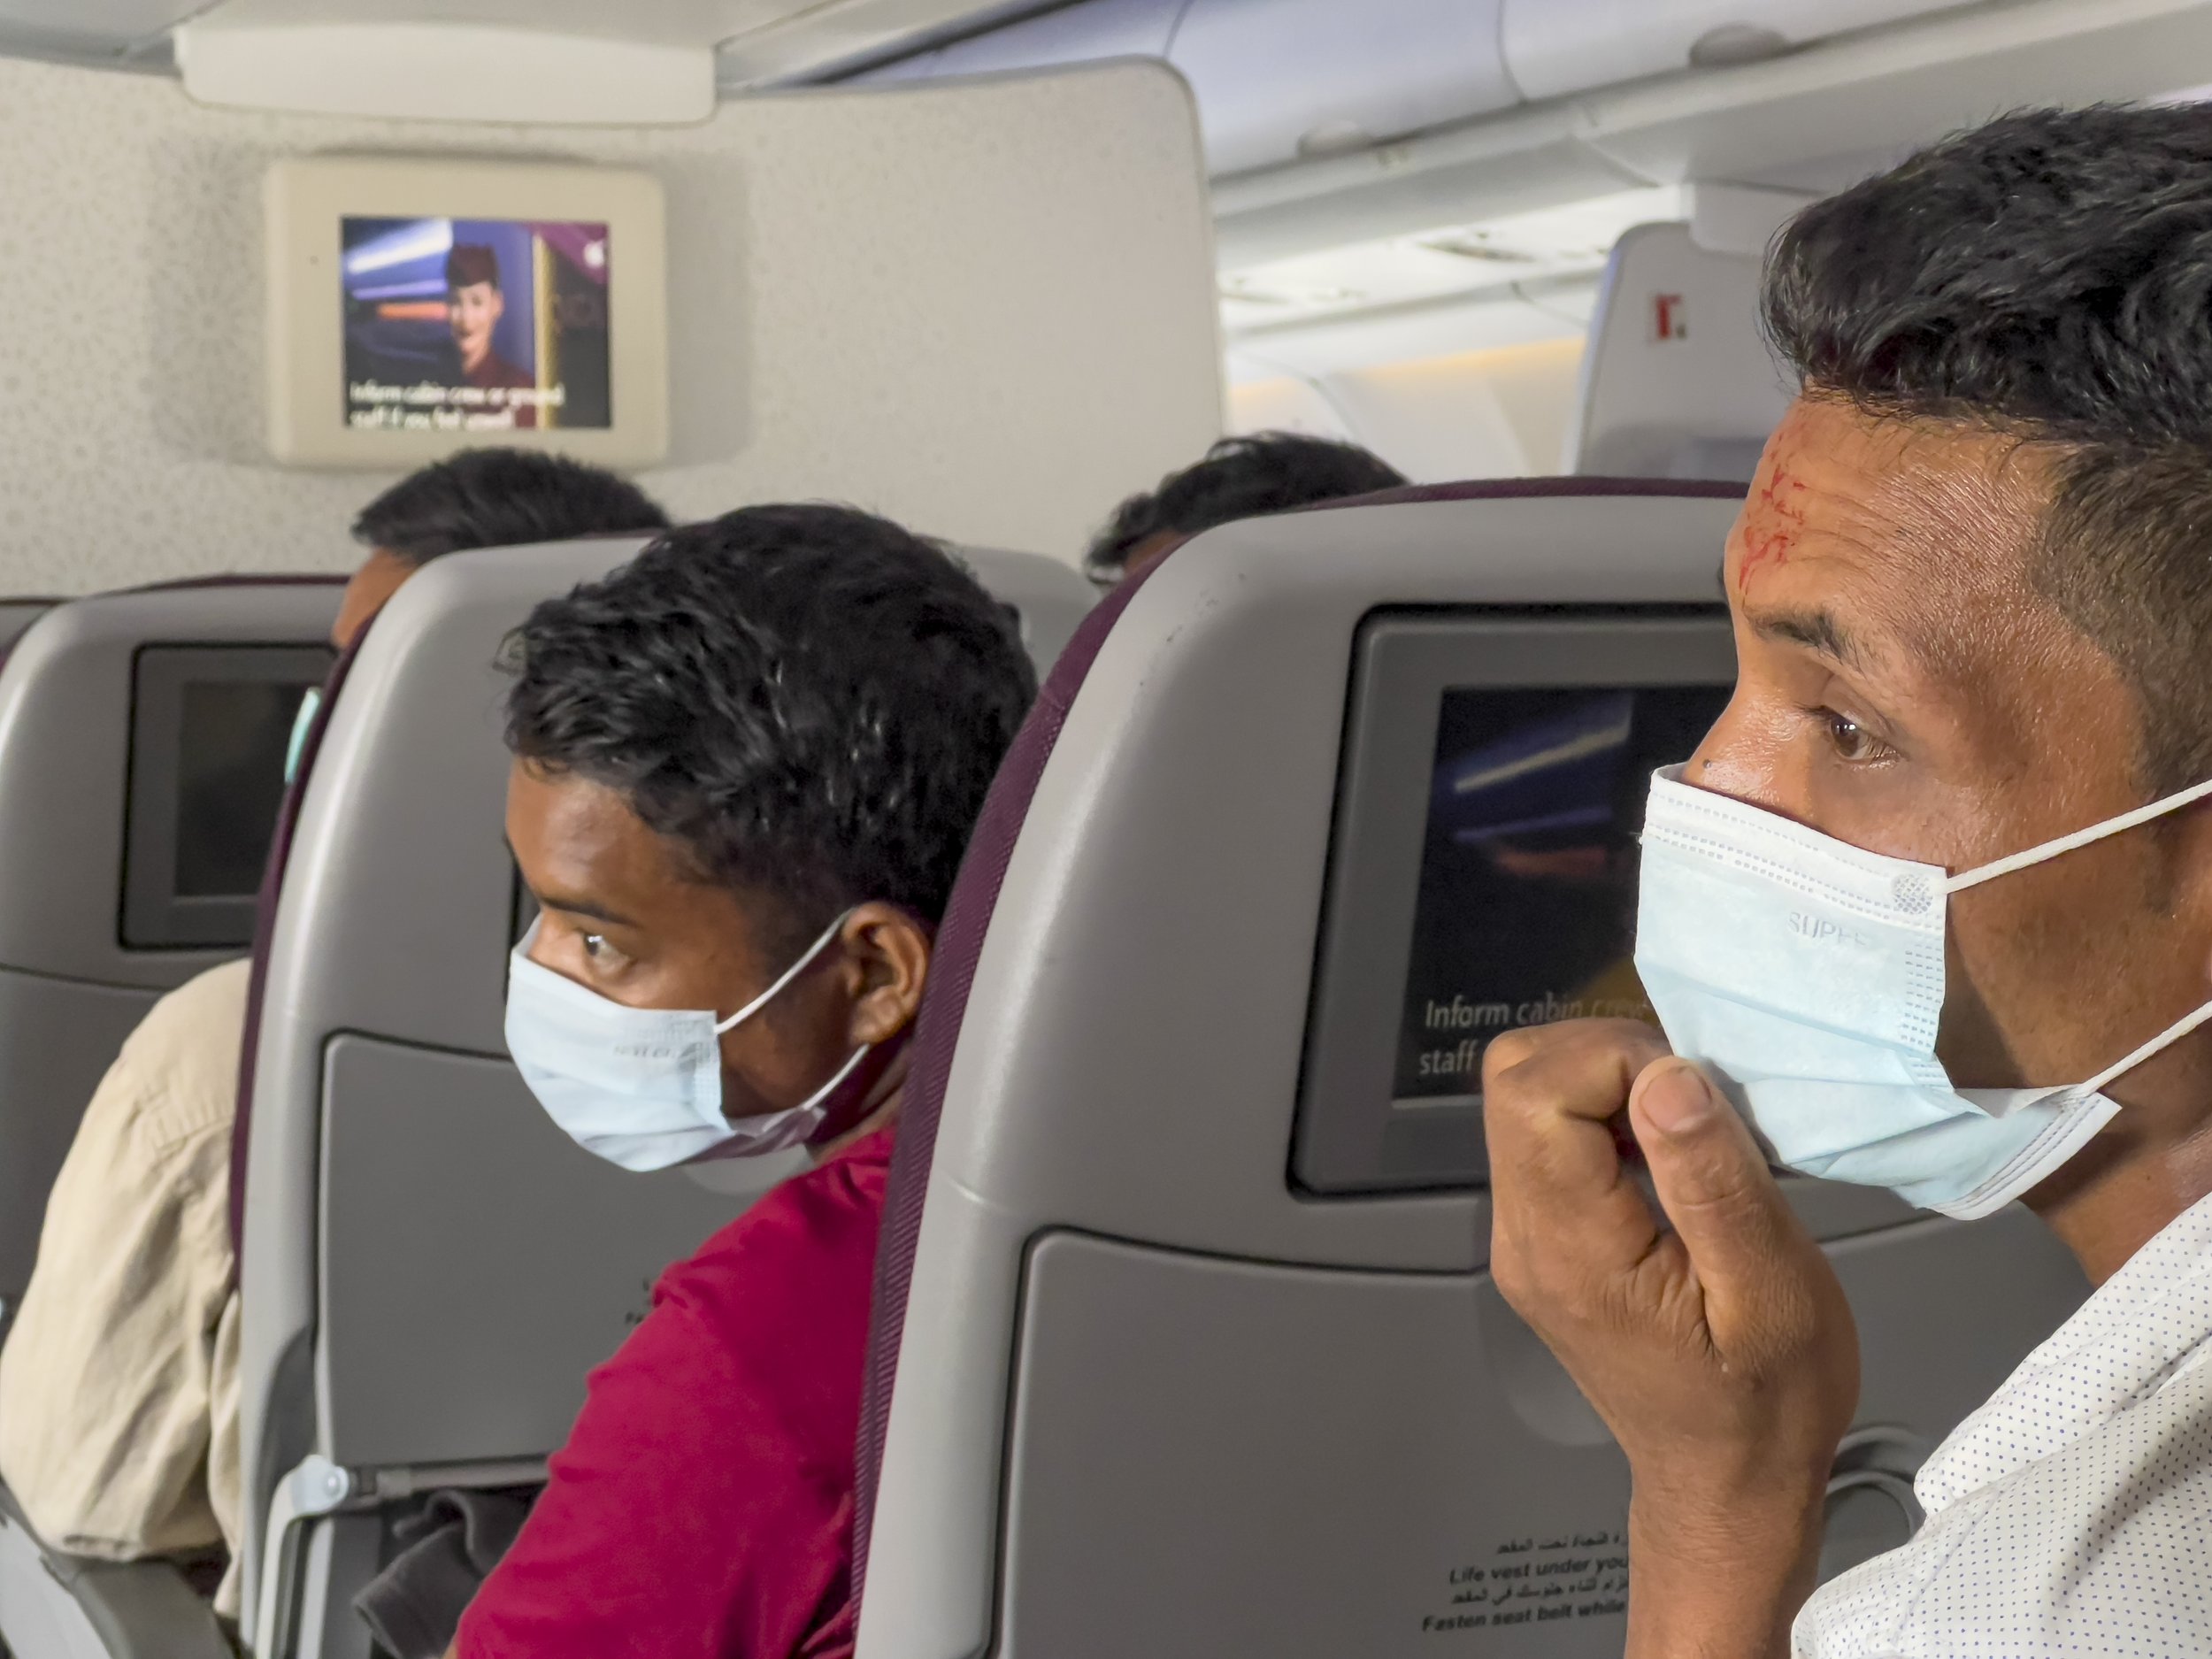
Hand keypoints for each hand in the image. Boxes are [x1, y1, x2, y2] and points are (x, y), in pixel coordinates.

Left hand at [1482, 1019, 1859, 1658]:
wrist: (1727, 1482)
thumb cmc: (1766, 1403)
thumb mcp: (1773, 1294)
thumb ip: (1713, 1181)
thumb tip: (1666, 1077)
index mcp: (1570, 1249)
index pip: (1537, 1091)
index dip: (1617, 1059)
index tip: (1696, 1098)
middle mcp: (1523, 1236)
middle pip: (1514, 1080)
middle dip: (1606, 1055)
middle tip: (1695, 1102)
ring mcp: (1523, 1236)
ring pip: (1525, 1098)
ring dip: (1607, 1081)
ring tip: (1690, 1130)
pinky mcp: (1542, 1236)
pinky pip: (1547, 1135)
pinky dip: (1604, 1113)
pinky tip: (1667, 1154)